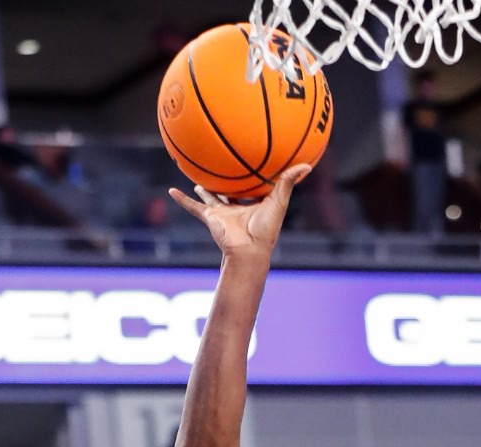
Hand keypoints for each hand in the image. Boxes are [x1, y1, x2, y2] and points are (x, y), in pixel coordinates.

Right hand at [169, 165, 310, 261]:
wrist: (248, 251)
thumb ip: (289, 182)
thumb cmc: (266, 230)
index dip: (254, 176)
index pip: (254, 187)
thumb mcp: (279, 201)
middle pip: (231, 191)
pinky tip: (172, 192)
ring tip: (197, 178)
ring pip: (211, 197)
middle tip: (223, 166)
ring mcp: (223, 213)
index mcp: (254, 204)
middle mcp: (238, 208)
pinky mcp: (210, 218)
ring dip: (205, 189)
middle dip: (228, 181)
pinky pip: (193, 207)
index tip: (254, 161)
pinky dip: (182, 201)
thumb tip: (308, 165)